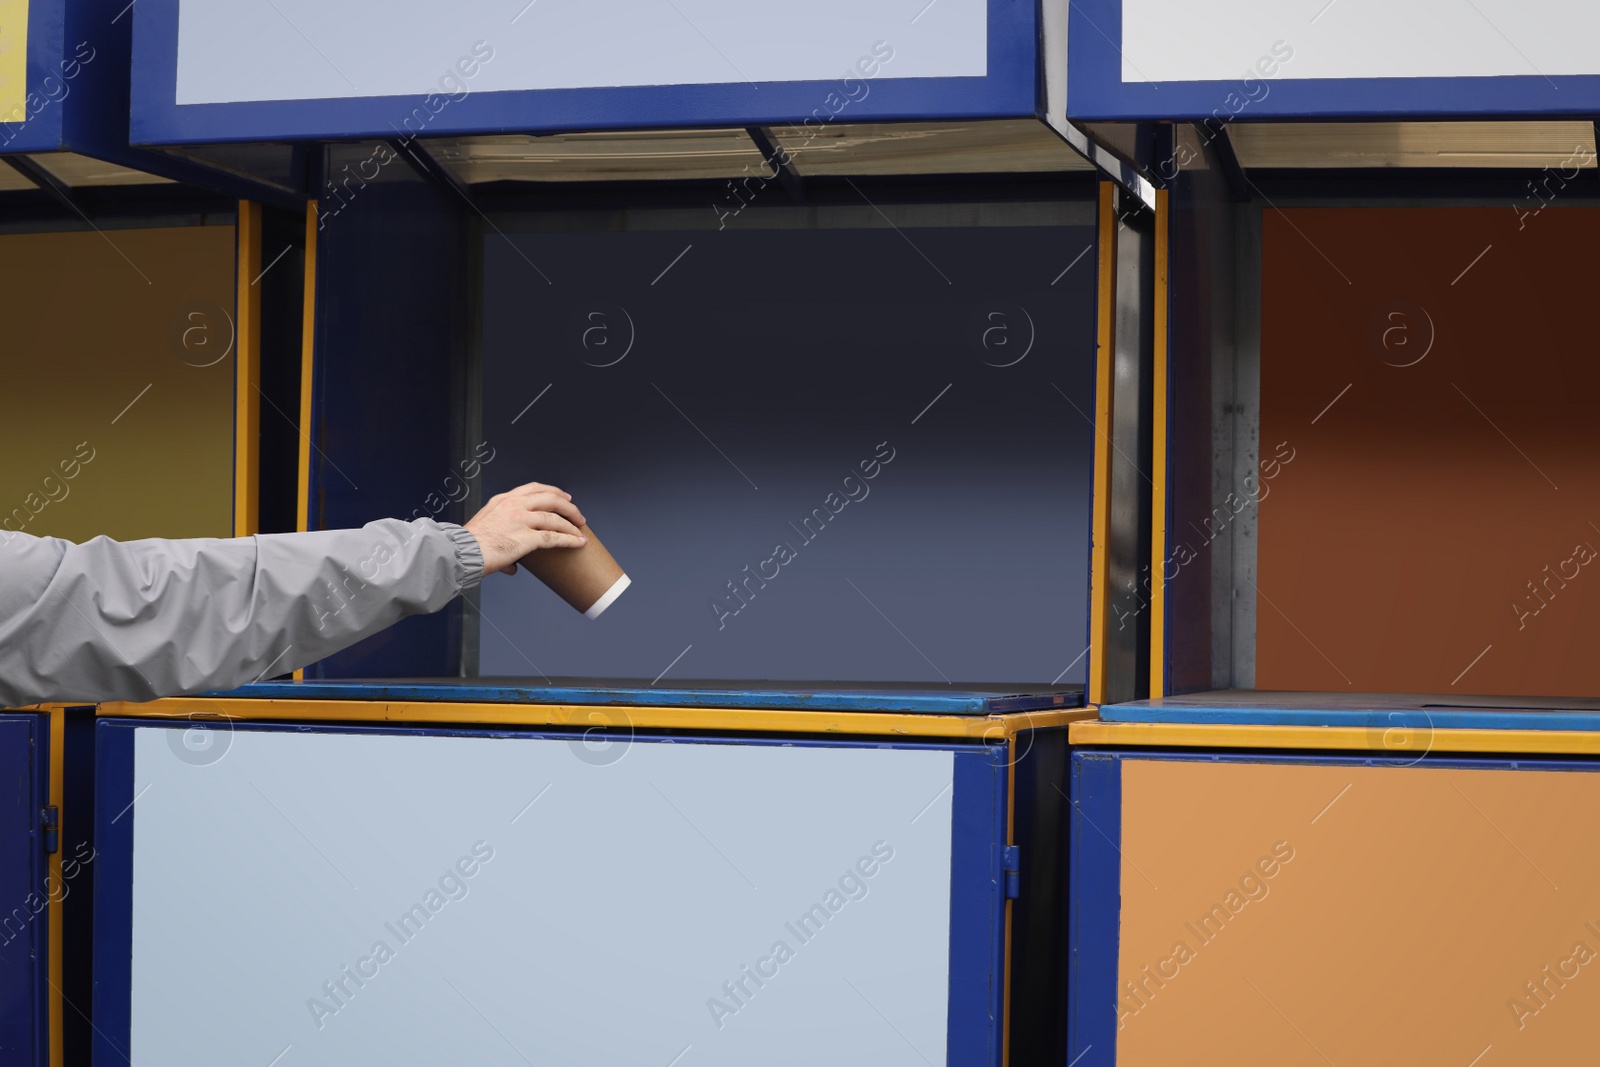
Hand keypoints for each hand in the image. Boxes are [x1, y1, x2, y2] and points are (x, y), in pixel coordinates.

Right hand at [464, 482, 586, 575]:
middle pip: (550, 499)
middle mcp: (514, 505)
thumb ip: (502, 537)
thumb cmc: (469, 544)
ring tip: (580, 531)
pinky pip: (554, 537)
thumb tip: (513, 565)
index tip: (564, 497)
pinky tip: (578, 542)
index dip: (553, 491)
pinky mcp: (525, 538)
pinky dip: (569, 539)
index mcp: (503, 499)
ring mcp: (520, 520)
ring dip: (571, 524)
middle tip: (577, 515)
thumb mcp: (485, 526)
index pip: (534, 488)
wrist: (460, 553)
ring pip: (555, 518)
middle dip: (568, 506)